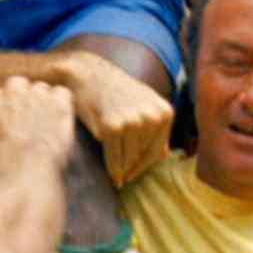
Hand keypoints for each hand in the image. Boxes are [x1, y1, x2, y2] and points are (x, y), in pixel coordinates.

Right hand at [0, 78, 75, 183]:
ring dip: (42, 103)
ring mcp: (38, 95)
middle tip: (25, 122)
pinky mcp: (59, 104)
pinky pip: (62, 93)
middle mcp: (13, 91)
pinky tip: (59, 120)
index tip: (5, 129)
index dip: (1, 112)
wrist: (24, 176)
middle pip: (18, 85)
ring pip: (42, 89)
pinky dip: (62, 104)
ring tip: (44, 125)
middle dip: (21, 99)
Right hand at [58, 54, 170, 185]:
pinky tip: (112, 177)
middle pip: (143, 157)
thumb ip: (156, 127)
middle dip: (133, 169)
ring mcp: (132, 121)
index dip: (145, 166)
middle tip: (123, 179)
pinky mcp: (112, 127)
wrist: (86, 74)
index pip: (158, 150)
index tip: (134, 175)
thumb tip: (165, 156)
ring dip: (122, 171)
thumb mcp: (143, 102)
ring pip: (129, 160)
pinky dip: (112, 170)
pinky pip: (114, 158)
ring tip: (117, 176)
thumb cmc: (114, 90)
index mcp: (164, 112)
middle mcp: (152, 117)